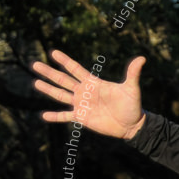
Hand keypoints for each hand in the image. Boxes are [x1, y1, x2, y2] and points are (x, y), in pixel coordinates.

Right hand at [31, 51, 146, 139]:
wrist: (132, 125)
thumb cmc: (132, 106)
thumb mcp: (131, 89)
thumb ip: (133, 73)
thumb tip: (143, 58)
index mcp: (94, 83)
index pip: (76, 69)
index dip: (65, 61)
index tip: (53, 52)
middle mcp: (85, 92)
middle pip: (63, 80)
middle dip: (49, 73)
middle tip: (35, 64)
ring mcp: (82, 104)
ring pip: (61, 95)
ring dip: (48, 90)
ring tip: (35, 83)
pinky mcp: (82, 117)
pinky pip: (65, 116)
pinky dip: (55, 116)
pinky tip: (44, 115)